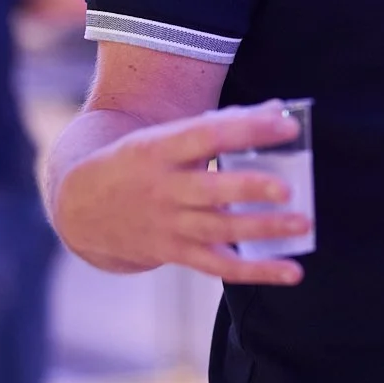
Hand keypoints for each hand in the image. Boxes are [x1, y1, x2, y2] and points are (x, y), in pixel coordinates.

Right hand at [51, 100, 311, 284]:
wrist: (81, 206)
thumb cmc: (140, 161)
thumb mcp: (166, 136)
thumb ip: (220, 124)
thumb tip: (277, 110)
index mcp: (160, 148)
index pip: (207, 134)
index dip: (247, 128)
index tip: (287, 124)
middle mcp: (164, 188)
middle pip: (211, 189)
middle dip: (249, 188)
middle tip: (288, 188)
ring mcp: (168, 224)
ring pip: (219, 229)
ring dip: (262, 229)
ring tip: (302, 224)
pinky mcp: (175, 252)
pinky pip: (220, 265)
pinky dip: (257, 272)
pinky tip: (292, 271)